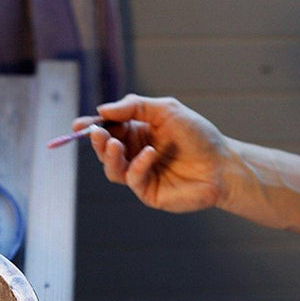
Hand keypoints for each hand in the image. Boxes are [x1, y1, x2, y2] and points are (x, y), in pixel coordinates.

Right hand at [72, 94, 228, 211]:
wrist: (221, 164)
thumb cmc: (198, 136)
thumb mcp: (166, 110)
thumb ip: (134, 107)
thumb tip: (102, 110)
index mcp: (138, 133)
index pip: (108, 130)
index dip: (91, 127)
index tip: (78, 124)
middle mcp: (136, 154)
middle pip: (105, 150)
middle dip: (97, 141)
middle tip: (96, 132)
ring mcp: (141, 175)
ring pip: (112, 169)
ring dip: (109, 155)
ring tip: (114, 143)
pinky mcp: (149, 192)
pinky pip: (132, 179)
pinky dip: (137, 165)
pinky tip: (150, 154)